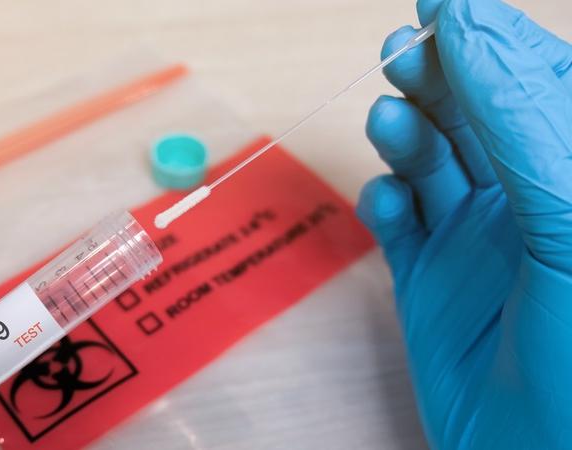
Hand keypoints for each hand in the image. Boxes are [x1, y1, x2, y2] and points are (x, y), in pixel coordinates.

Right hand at [357, 0, 571, 447]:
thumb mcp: (570, 221)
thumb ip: (524, 122)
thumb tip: (472, 27)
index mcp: (571, 176)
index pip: (534, 85)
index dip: (490, 40)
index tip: (444, 7)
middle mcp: (527, 202)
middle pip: (473, 114)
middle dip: (436, 77)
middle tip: (402, 52)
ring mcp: (476, 243)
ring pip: (429, 163)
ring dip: (404, 134)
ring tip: (389, 119)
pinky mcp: (429, 285)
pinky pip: (399, 227)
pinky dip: (384, 203)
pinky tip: (387, 199)